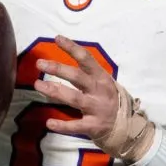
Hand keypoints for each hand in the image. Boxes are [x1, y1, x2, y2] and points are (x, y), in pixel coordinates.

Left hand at [34, 36, 154, 161]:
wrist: (127, 126)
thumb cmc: (109, 99)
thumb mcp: (103, 82)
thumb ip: (87, 73)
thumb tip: (63, 61)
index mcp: (101, 77)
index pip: (86, 58)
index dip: (71, 47)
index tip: (57, 38)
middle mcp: (98, 90)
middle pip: (77, 76)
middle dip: (58, 69)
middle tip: (40, 64)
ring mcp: (96, 108)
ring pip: (73, 98)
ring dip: (55, 91)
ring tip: (38, 85)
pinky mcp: (93, 126)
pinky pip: (76, 126)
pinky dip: (62, 125)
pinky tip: (49, 123)